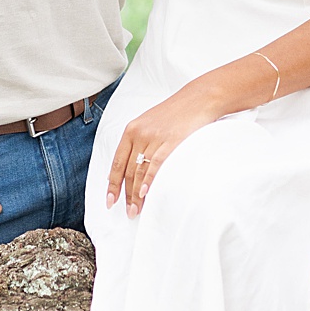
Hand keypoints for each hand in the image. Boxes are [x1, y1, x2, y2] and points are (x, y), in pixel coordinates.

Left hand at [106, 86, 220, 215]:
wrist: (199, 98)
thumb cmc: (176, 113)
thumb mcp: (151, 124)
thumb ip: (139, 143)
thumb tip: (130, 168)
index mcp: (132, 130)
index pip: (117, 162)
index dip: (113, 184)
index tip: (110, 201)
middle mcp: (140, 134)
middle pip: (128, 170)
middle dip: (126, 195)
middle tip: (129, 213)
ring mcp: (155, 137)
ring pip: (140, 171)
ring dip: (137, 194)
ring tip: (137, 210)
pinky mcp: (171, 141)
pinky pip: (156, 164)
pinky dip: (149, 180)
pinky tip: (145, 193)